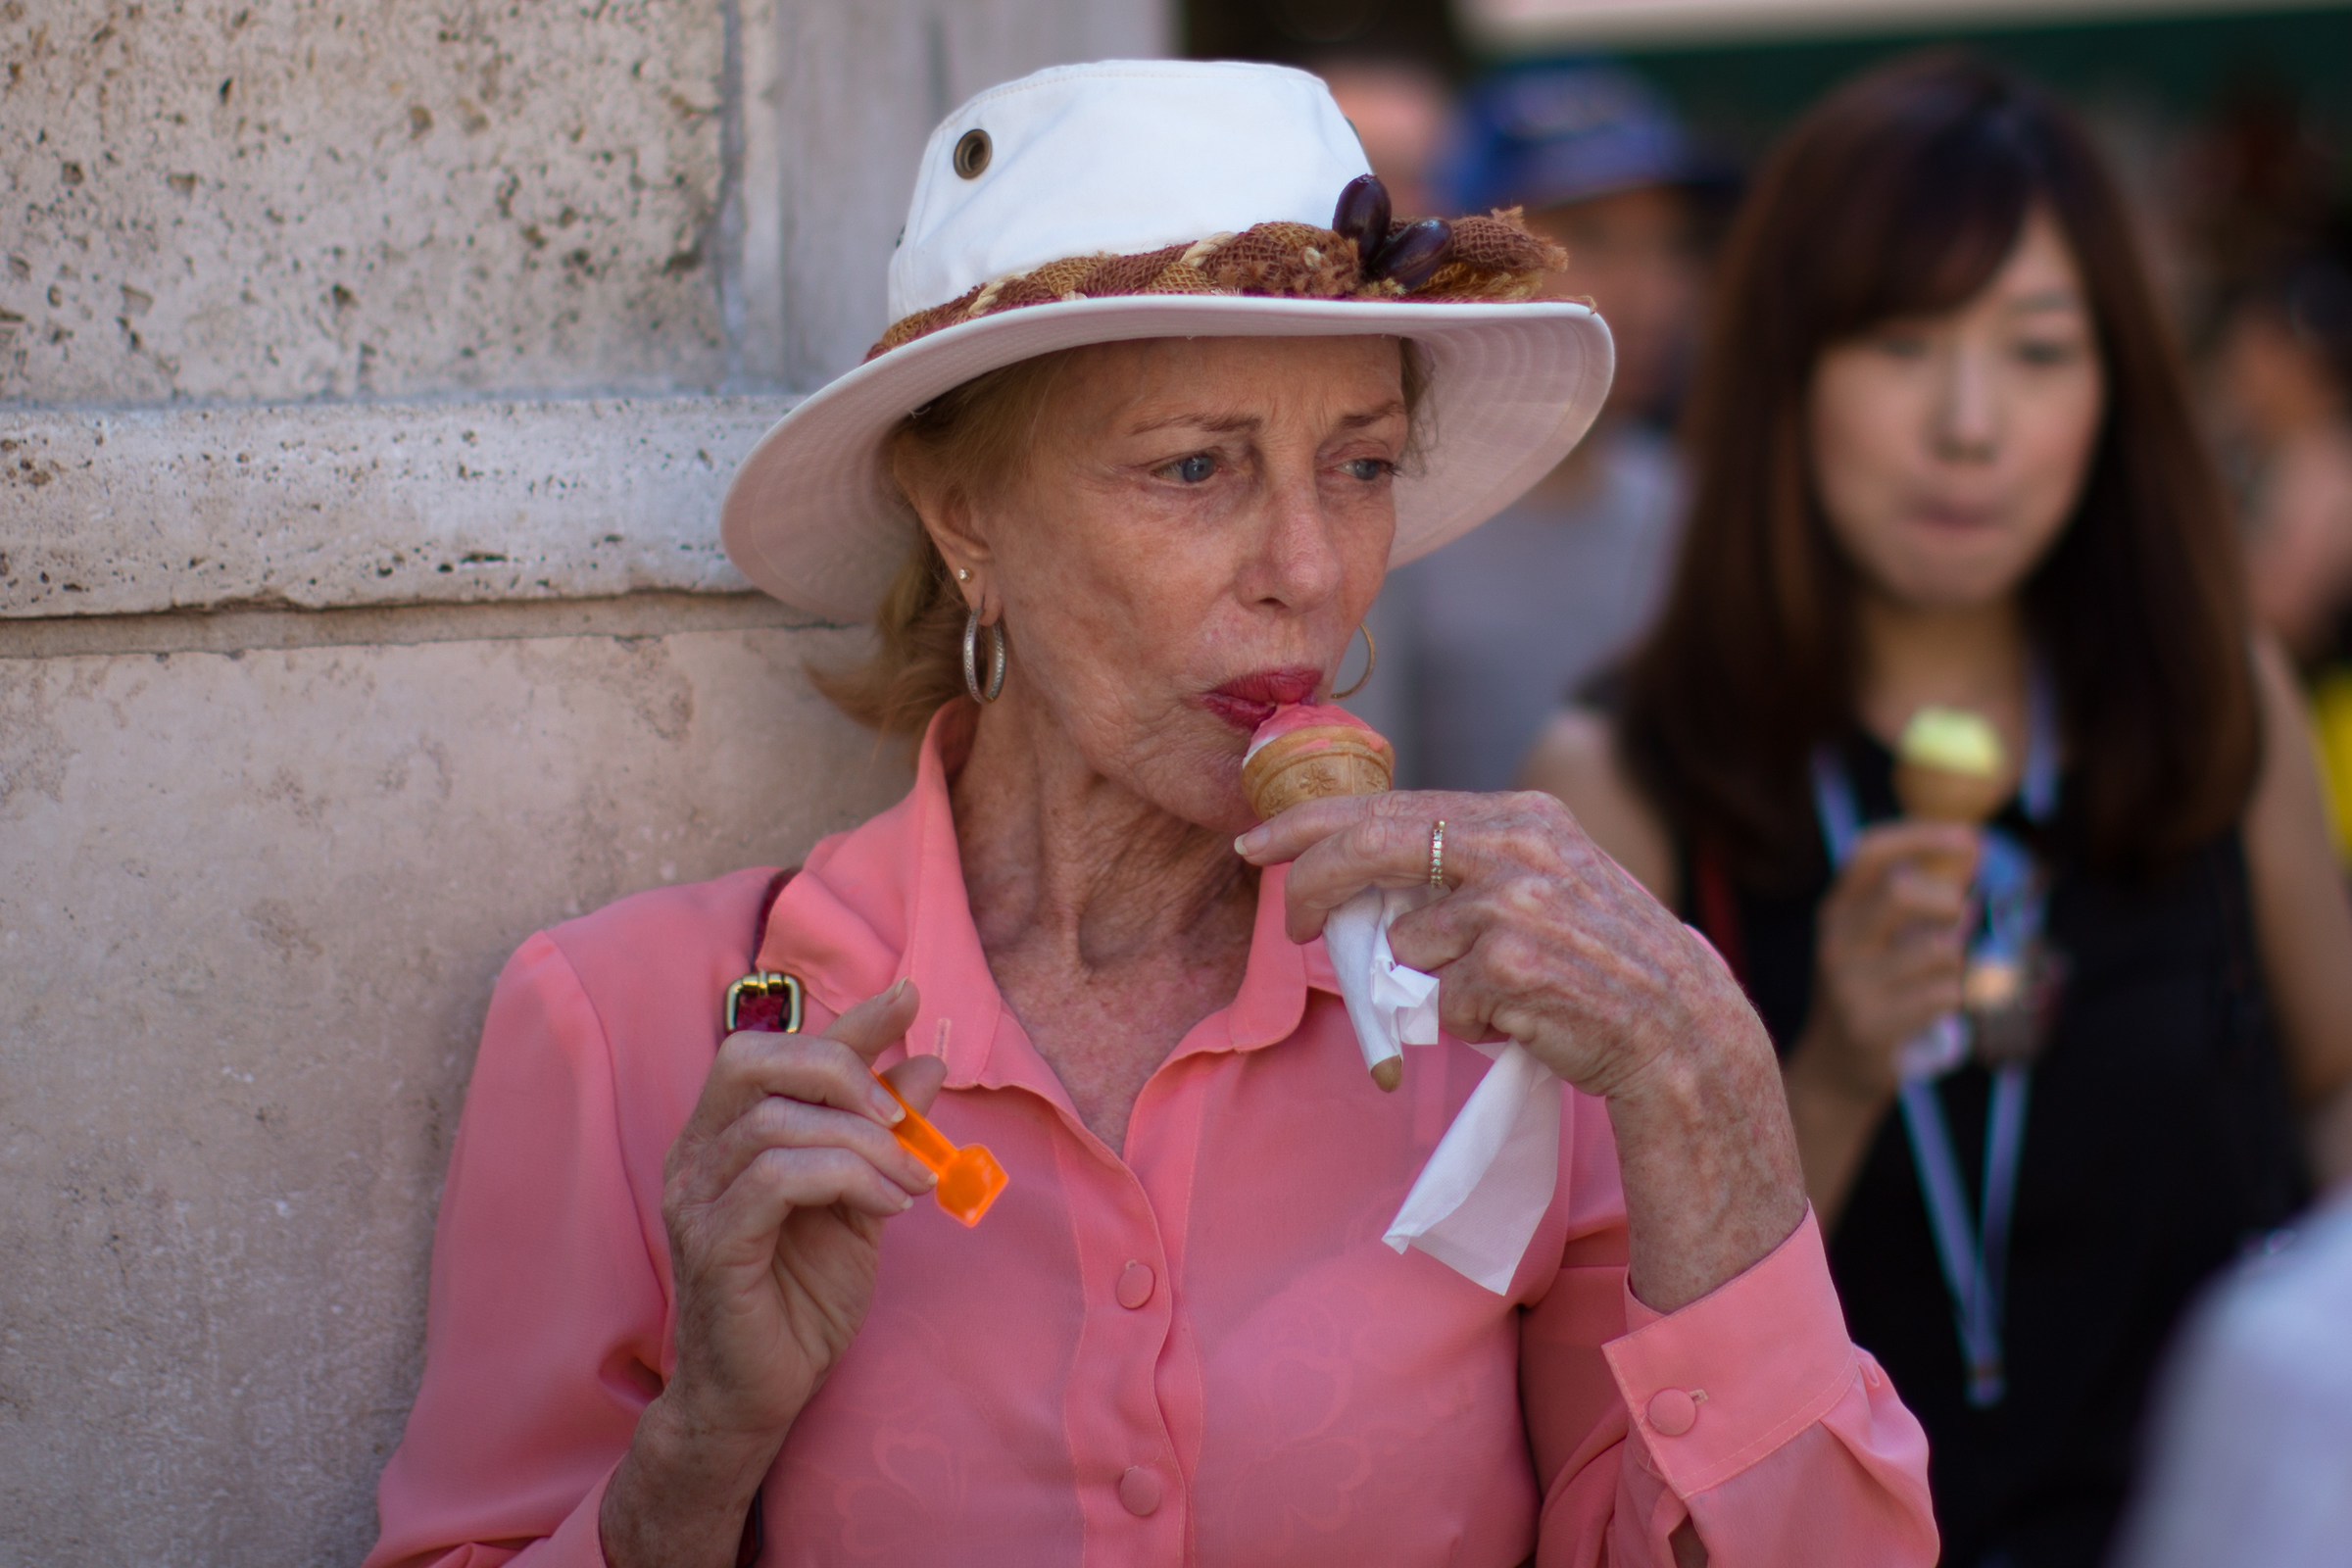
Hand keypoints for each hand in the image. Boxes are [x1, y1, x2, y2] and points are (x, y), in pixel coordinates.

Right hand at [602, 981, 946, 1566]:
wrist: (760, 1395)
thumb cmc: (801, 1298)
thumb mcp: (860, 1198)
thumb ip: (884, 1132)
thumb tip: (927, 1063)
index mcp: (728, 1135)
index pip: (779, 1048)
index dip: (846, 1018)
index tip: (910, 994)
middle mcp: (697, 1154)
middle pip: (752, 1060)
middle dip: (839, 1068)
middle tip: (900, 1115)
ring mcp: (695, 1199)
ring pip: (776, 1122)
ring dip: (862, 1143)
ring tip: (908, 1182)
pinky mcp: (712, 1245)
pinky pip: (776, 1179)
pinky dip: (844, 1178)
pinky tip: (885, 1207)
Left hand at [1239, 789, 1806, 1309]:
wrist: (1679, 1029)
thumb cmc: (1598, 964)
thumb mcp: (1544, 884)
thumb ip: (1466, 866)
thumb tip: (1361, 876)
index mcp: (1521, 816)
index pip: (1391, 803)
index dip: (1311, 823)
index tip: (1257, 842)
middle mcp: (1519, 845)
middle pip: (1373, 847)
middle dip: (1313, 884)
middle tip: (1287, 922)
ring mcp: (1516, 904)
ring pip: (1409, 945)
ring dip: (1435, 984)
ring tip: (1497, 995)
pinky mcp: (1513, 965)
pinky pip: (1443, 1003)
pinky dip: (1467, 1024)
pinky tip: (1520, 1020)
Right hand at [1794, 821, 1977, 1103]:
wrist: (1835, 1069)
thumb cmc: (1873, 989)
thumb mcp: (1880, 937)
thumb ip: (1920, 895)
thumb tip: (1973, 849)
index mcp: (1835, 910)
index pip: (1869, 851)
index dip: (1922, 836)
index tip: (1972, 837)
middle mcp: (1835, 942)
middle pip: (1901, 891)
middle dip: (1948, 902)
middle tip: (1961, 920)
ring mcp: (1849, 985)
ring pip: (1939, 949)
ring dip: (1956, 962)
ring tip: (1937, 978)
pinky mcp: (1872, 1025)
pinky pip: (1945, 994)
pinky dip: (1952, 999)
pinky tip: (1929, 1010)